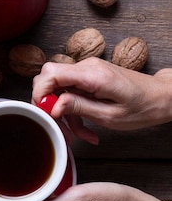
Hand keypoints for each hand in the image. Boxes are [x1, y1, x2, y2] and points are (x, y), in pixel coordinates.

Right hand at [32, 57, 171, 132]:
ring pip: (58, 87)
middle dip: (47, 104)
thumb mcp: (110, 115)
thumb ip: (79, 108)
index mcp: (93, 75)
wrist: (162, 97)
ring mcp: (87, 70)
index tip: (44, 113)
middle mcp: (87, 67)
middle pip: (48, 78)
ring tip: (76, 133)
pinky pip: (69, 90)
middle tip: (58, 125)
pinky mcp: (88, 76)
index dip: (40, 93)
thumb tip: (53, 106)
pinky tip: (83, 126)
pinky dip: (71, 109)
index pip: (51, 74)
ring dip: (62, 112)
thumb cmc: (143, 107)